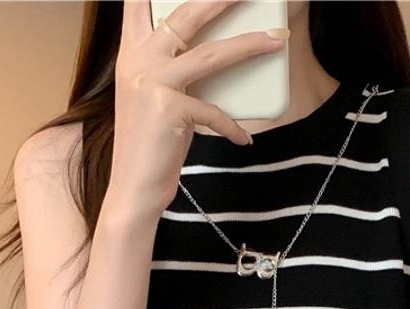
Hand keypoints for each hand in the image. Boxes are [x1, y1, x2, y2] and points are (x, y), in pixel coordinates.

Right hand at [108, 0, 288, 217]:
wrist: (133, 188)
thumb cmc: (149, 145)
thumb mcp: (156, 98)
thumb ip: (173, 69)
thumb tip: (215, 52)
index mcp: (132, 53)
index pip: (139, 3)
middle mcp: (139, 60)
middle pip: (187, 13)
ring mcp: (152, 82)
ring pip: (211, 54)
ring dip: (249, 45)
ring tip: (277, 39)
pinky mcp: (168, 109)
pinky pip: (215, 111)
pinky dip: (233, 128)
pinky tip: (244, 139)